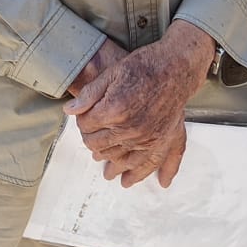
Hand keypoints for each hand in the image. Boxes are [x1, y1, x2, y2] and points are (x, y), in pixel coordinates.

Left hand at [65, 20, 215, 188]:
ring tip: (105, 167)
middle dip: (91, 140)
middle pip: (98, 144)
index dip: (81, 120)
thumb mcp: (112, 73)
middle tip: (92, 135)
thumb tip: (70, 111)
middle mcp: (129, 128)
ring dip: (109, 162)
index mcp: (114, 109)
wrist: (176, 67)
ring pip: (118, 159)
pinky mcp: (161, 141)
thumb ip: (89, 94)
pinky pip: (146, 165)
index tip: (84, 116)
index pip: (86, 125)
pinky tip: (127, 181)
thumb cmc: (143, 66)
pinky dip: (136, 175)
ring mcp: (146, 138)